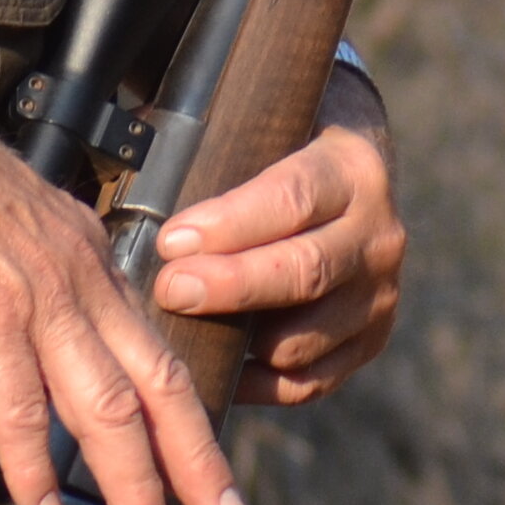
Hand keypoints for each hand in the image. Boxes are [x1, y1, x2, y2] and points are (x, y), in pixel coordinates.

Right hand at [0, 46, 240, 504]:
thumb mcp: (14, 220)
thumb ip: (42, 276)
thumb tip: (47, 327)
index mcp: (89, 258)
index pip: (158, 351)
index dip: (190, 418)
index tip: (209, 470)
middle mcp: (79, 280)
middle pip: (157, 387)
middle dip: (194, 464)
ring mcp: (37, 299)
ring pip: (105, 408)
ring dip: (131, 484)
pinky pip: (21, 407)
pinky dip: (36, 465)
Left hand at [150, 64, 403, 405]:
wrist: (351, 171)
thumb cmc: (282, 143)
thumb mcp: (261, 120)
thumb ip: (206, 134)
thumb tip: (127, 140)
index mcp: (350, 168)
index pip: (293, 199)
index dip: (231, 224)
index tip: (172, 241)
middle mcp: (377, 234)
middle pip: (305, 272)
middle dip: (231, 286)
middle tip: (170, 289)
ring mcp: (378, 295)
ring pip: (306, 338)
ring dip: (240, 344)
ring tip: (181, 333)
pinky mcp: (367, 341)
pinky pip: (310, 382)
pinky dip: (258, 384)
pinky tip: (215, 370)